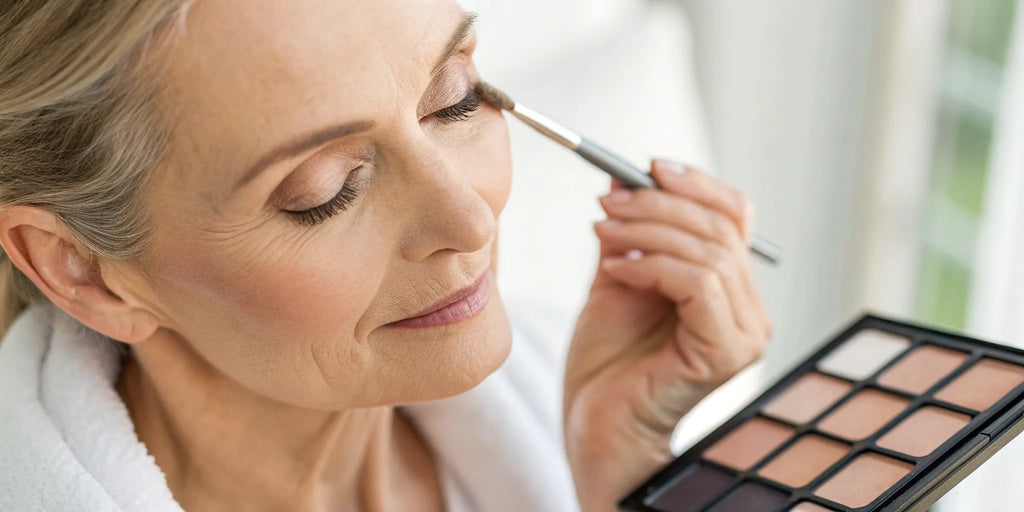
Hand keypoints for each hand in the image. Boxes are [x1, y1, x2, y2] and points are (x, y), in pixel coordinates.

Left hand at [562, 160, 770, 511]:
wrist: (595, 421)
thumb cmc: (607, 358)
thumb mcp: (617, 277)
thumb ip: (629, 232)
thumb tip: (621, 175)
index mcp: (730, 288)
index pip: (733, 216)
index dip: (695, 184)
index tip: (647, 166)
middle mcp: (749, 310)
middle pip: (721, 227)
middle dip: (659, 204)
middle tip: (608, 201)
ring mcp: (745, 334)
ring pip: (710, 252)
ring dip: (648, 232)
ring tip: (602, 233)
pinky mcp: (728, 353)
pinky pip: (699, 284)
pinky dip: (652, 265)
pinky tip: (614, 270)